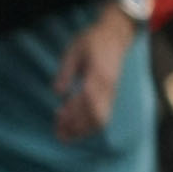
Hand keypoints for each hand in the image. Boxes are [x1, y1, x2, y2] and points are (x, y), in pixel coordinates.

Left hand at [52, 12, 133, 142]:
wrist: (115, 36)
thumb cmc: (92, 41)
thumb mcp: (74, 50)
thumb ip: (66, 71)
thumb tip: (57, 92)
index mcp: (98, 74)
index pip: (87, 99)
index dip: (73, 111)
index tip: (58, 116)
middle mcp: (108, 87)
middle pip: (95, 114)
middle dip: (77, 127)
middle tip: (58, 133)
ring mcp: (111, 93)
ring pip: (101, 119)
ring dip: (82, 130)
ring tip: (63, 135)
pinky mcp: (111, 96)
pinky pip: (103, 116)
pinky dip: (89, 126)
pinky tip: (74, 128)